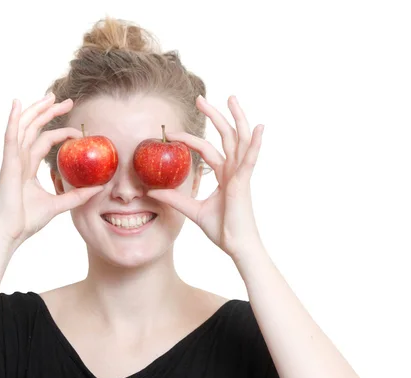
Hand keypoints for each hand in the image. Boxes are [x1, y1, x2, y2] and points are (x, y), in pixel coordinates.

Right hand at [0, 93, 103, 250]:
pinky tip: (18, 104)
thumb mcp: (58, 205)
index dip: (59, 132)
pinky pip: (11, 137)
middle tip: (65, 100)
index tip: (78, 131)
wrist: (10, 234)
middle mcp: (19, 160)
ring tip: (51, 97)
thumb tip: (99, 188)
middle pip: (34, 128)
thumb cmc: (26, 221)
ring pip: (24, 128)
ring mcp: (12, 160)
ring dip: (37, 110)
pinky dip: (13, 120)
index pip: (43, 141)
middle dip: (48, 112)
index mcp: (27, 167)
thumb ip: (76, 195)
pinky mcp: (8, 164)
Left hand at [147, 95, 264, 258]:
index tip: (173, 133)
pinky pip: (250, 159)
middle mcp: (233, 170)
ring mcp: (240, 174)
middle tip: (200, 98)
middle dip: (215, 116)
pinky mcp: (244, 182)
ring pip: (239, 140)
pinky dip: (255, 143)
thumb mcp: (192, 210)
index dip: (190, 139)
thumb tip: (151, 192)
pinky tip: (259, 127)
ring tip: (231, 98)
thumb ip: (174, 198)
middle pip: (225, 136)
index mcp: (224, 175)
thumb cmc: (222, 229)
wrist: (236, 246)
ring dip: (236, 118)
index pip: (207, 149)